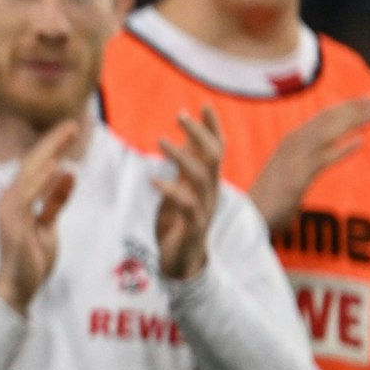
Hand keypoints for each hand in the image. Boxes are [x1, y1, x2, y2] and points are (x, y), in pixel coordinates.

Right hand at [0, 119, 80, 314]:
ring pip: (30, 174)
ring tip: (67, 135)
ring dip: (49, 152)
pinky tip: (54, 165)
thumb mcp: (49, 225)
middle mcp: (10, 198)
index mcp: (18, 198)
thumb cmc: (31, 259)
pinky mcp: (12, 222)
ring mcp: (9, 209)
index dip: (54, 146)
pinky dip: (41, 181)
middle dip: (53, 142)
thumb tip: (68, 173)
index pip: (37, 166)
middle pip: (32, 163)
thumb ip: (56, 200)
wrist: (17, 288)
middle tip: (73, 124)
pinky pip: (28, 197)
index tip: (72, 129)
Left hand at [156, 105, 223, 279]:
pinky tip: (153, 179)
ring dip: (181, 156)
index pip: (217, 150)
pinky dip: (170, 189)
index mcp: (207, 183)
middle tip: (179, 114)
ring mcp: (204, 209)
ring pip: (201, 177)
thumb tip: (182, 143)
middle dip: (199, 133)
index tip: (205, 104)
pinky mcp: (193, 227)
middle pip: (213, 157)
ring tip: (160, 141)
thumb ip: (183, 169)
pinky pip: (187, 205)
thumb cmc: (178, 226)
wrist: (181, 264)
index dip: (213, 128)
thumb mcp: (179, 192)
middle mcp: (210, 193)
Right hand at [248, 96, 369, 233]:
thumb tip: (313, 168)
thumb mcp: (284, 178)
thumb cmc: (264, 204)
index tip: (365, 102)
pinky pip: (321, 160)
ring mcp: (292, 161)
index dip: (343, 109)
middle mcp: (290, 147)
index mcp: (288, 145)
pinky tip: (359, 142)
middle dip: (353, 110)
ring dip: (353, 121)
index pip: (320, 120)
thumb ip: (300, 168)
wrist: (244, 221)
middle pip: (325, 121)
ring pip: (327, 133)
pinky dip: (340, 150)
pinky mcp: (295, 178)